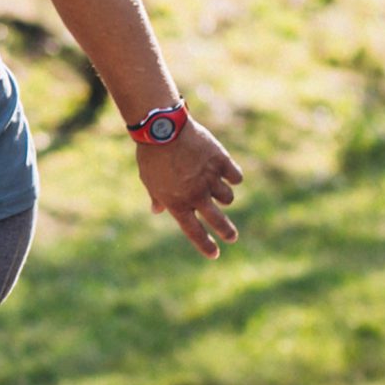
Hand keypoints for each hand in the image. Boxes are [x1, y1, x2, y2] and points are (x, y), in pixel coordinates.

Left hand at [137, 118, 243, 257]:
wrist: (163, 130)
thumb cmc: (151, 156)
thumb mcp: (149, 180)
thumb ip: (157, 197)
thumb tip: (158, 211)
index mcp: (177, 203)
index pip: (193, 231)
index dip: (205, 244)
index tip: (215, 254)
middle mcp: (196, 195)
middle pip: (217, 220)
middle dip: (226, 231)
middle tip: (232, 237)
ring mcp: (211, 179)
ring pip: (227, 197)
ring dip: (224, 196)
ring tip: (215, 187)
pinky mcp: (222, 163)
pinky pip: (235, 177)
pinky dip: (232, 176)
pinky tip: (227, 172)